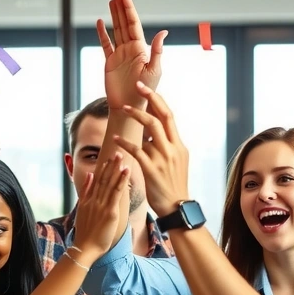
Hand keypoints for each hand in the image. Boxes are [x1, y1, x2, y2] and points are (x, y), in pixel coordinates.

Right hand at [72, 152, 130, 263]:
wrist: (85, 247)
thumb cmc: (85, 233)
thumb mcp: (82, 210)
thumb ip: (85, 192)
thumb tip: (89, 176)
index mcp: (88, 200)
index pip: (96, 180)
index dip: (102, 168)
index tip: (107, 157)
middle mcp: (94, 200)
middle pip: (103, 178)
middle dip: (110, 164)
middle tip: (117, 151)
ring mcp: (101, 205)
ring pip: (110, 183)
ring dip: (116, 168)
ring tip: (122, 156)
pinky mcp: (110, 212)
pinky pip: (117, 193)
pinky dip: (121, 181)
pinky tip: (126, 171)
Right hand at [97, 0, 167, 109]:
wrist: (130, 106)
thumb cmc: (145, 91)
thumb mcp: (154, 70)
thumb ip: (157, 51)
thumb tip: (163, 32)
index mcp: (141, 48)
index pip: (134, 24)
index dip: (128, 9)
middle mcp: (131, 48)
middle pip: (125, 23)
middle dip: (121, 7)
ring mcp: (120, 54)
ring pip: (116, 30)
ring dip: (114, 16)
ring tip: (111, 1)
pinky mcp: (110, 62)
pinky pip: (105, 44)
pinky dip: (102, 33)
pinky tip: (100, 22)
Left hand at [115, 82, 189, 216]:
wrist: (176, 208)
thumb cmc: (172, 184)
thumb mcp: (175, 161)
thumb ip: (164, 145)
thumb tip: (152, 130)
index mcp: (179, 145)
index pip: (169, 116)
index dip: (158, 100)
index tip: (146, 88)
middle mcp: (173, 148)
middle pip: (162, 116)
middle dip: (150, 98)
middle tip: (137, 86)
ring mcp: (163, 158)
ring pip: (151, 129)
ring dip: (136, 116)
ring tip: (124, 109)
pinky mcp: (152, 169)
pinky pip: (137, 150)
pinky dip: (124, 142)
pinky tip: (114, 139)